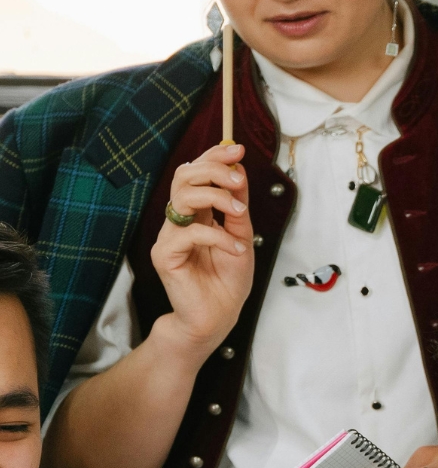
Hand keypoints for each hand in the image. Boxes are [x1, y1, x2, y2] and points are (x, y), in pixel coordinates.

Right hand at [149, 143, 253, 365]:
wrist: (218, 317)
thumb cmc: (228, 282)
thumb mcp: (242, 238)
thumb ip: (238, 209)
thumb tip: (239, 172)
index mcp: (196, 213)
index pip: (197, 174)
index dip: (215, 158)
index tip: (239, 150)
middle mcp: (179, 220)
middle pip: (184, 176)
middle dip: (213, 170)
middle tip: (238, 179)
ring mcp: (169, 236)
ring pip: (182, 197)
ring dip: (216, 198)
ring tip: (239, 214)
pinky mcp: (165, 255)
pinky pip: (190, 233)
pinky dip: (218, 237)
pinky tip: (236, 249)